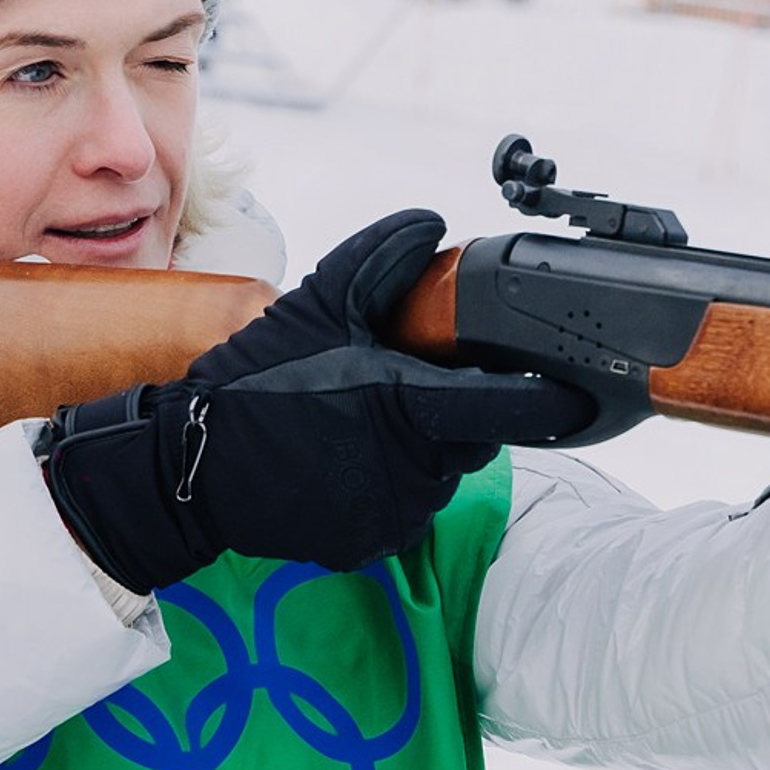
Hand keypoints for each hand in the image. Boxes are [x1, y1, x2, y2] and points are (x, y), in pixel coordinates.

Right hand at [41, 211, 592, 591]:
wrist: (193, 466)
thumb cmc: (257, 383)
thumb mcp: (317, 306)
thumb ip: (380, 261)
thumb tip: (433, 225)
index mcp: (407, 407)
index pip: (506, 407)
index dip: (546, 399)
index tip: (576, 392)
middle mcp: (412, 469)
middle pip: (475, 437)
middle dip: (459, 412)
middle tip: (409, 387)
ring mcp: (394, 513)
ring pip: (442, 475)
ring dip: (423, 450)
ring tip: (362, 423)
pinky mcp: (374, 544)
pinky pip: (407, 510)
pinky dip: (392, 486)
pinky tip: (347, 462)